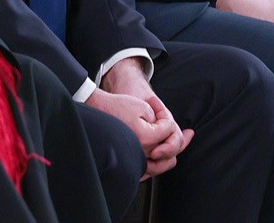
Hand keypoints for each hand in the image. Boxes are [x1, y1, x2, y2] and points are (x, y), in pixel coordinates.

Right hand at [98, 59, 193, 177]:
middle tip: (177, 129)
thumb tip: (168, 132)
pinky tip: (161, 158)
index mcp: (146, 138)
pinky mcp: (129, 160)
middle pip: (171, 152)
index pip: (169, 130)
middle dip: (174, 139)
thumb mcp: (143, 107)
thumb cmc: (117, 106)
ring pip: (161, 165)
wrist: (96, 109)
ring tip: (176, 145)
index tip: (154, 105)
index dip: (164, 115)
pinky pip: (148, 169)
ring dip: (170, 154)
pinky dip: (157, 164)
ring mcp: (134, 157)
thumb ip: (162, 122)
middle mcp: (141, 151)